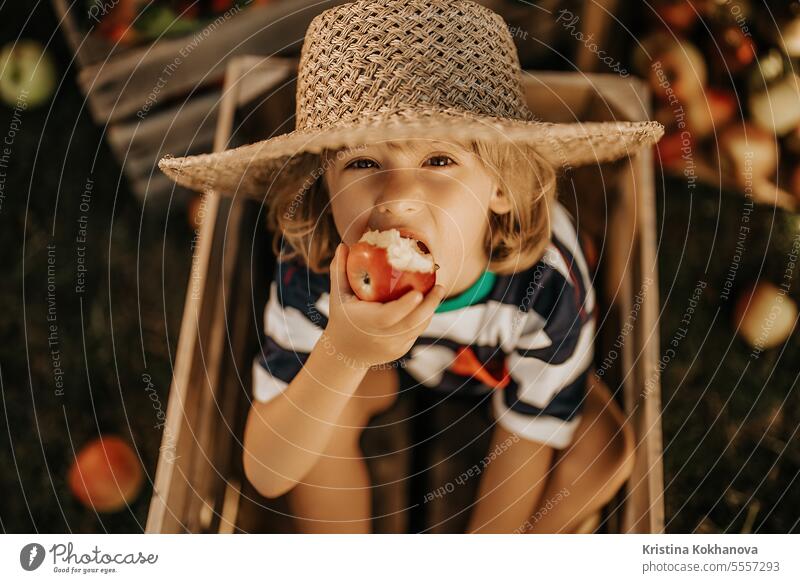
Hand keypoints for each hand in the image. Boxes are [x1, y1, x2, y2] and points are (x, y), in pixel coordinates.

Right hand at [323, 243, 444, 368]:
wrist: (345, 353)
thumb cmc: (342, 318)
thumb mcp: (338, 296)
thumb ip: (339, 271)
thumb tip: (343, 245)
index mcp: (368, 322)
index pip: (389, 316)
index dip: (405, 306)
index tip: (418, 292)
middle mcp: (383, 337)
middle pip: (412, 323)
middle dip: (430, 305)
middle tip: (440, 287)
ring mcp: (394, 346)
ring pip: (419, 328)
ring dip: (430, 310)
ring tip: (437, 291)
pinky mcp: (402, 350)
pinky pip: (417, 332)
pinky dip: (423, 318)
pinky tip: (427, 304)